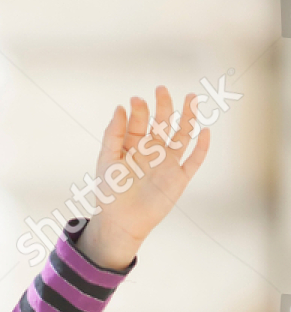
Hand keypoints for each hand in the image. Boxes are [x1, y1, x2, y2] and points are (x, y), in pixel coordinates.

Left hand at [80, 86, 210, 271]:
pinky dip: (201, 147)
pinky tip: (205, 131)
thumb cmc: (109, 192)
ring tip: (191, 98)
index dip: (139, 110)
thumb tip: (120, 107)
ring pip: (182, 136)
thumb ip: (113, 134)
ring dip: (188, 117)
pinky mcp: (180, 179)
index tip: (136, 100)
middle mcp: (153, 152)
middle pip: (163, 123)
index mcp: (134, 147)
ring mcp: (168, 164)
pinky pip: (194, 160)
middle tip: (161, 89)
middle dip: (163, 106)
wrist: (121, 222)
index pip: (139, 122)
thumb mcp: (107, 160)